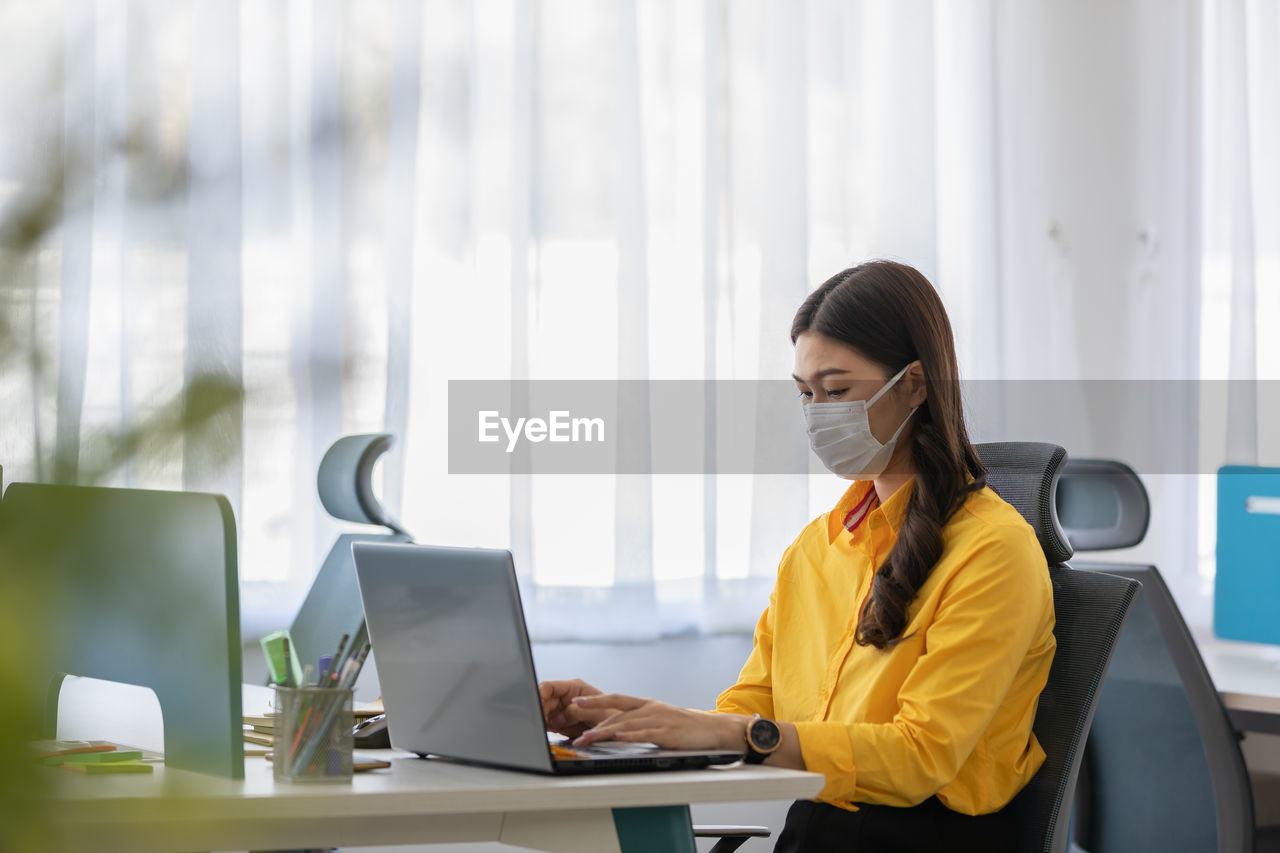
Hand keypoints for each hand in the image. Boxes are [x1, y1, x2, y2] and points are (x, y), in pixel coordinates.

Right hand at [539, 679, 611, 737]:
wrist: (619, 731)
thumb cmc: (615, 717)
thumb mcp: (597, 713)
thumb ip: (576, 712)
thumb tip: (555, 719)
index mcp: (574, 687)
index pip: (548, 687)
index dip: (539, 696)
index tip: (535, 708)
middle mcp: (566, 697)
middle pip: (543, 700)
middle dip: (540, 711)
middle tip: (539, 723)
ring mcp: (563, 709)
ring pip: (543, 713)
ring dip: (543, 721)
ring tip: (547, 728)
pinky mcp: (562, 722)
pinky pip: (548, 724)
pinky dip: (547, 728)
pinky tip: (552, 731)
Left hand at [570, 693, 746, 751]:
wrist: (714, 729)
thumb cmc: (685, 727)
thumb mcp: (659, 720)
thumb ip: (639, 723)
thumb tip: (616, 730)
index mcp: (646, 704)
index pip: (616, 699)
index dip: (595, 700)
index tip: (575, 702)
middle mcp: (650, 708)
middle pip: (616, 713)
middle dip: (593, 723)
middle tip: (575, 732)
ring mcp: (659, 719)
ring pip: (626, 724)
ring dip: (604, 732)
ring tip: (588, 739)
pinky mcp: (668, 732)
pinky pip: (646, 733)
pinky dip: (631, 735)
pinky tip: (619, 738)